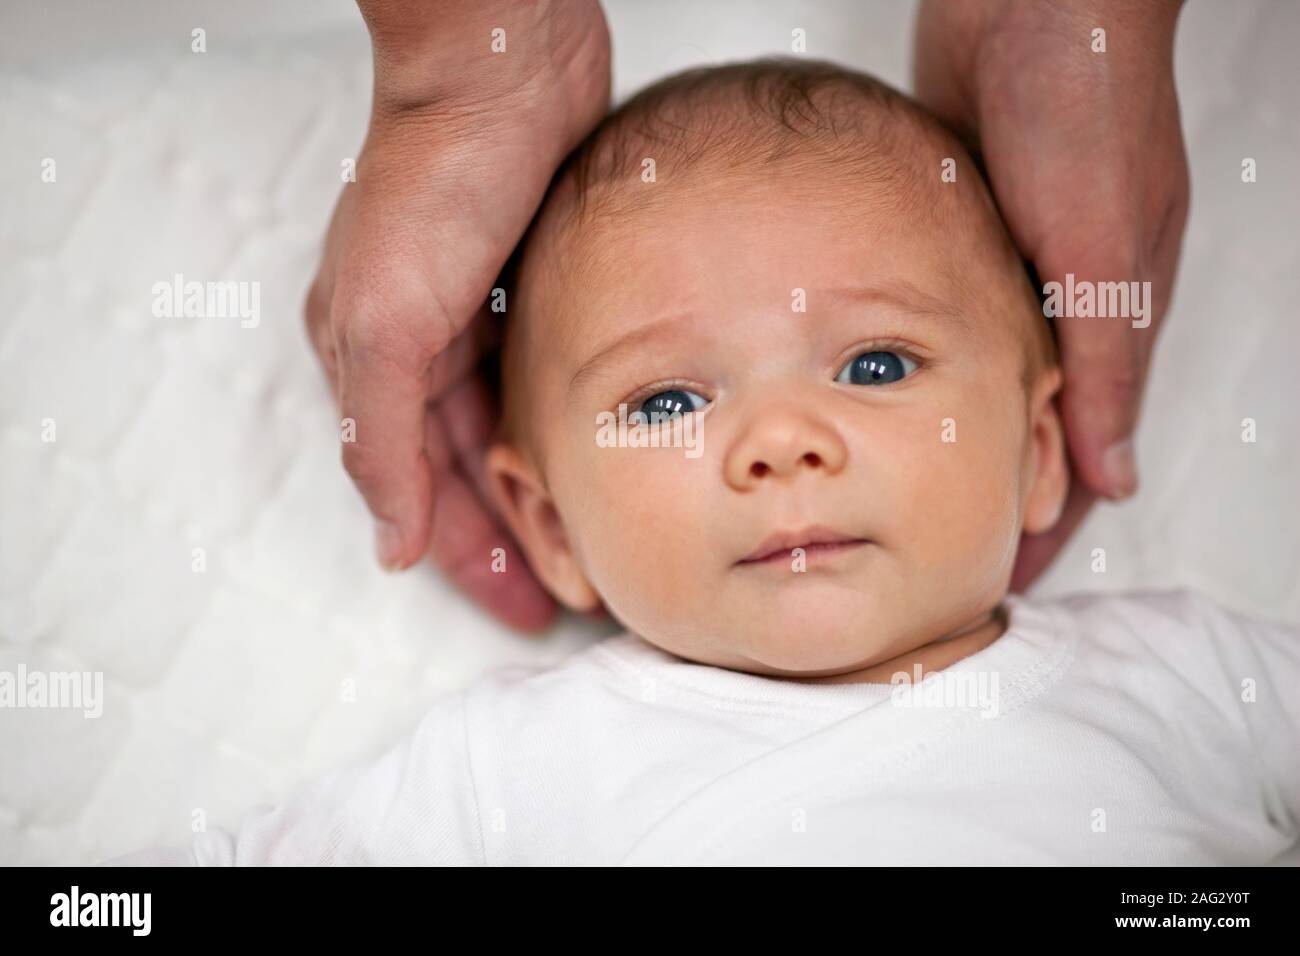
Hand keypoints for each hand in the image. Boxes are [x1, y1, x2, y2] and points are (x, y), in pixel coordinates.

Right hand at [305, 0, 610, 628]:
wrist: (503, 69)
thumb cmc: (434, 180)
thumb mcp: (386, 322)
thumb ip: (382, 438)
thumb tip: (388, 541)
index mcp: (370, 360)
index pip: (416, 487)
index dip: (464, 556)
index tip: (519, 606)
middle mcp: (418, 344)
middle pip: (463, 469)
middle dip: (507, 536)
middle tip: (562, 594)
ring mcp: (471, 315)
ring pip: (504, 430)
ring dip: (536, 487)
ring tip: (583, 541)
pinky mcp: (524, 285)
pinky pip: (538, 379)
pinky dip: (557, 424)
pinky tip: (589, 453)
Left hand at [913, 0, 1189, 589]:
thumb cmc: (1088, 103)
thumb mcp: (1105, 247)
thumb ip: (1104, 361)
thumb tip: (1113, 470)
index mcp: (1106, 313)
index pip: (1077, 443)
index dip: (1041, 513)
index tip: (998, 575)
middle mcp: (1053, 296)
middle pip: (1016, 419)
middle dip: (979, 485)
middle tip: (927, 549)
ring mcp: (1000, 260)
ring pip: (968, 372)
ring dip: (936, 427)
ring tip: (887, 491)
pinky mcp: (950, 222)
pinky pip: (929, 309)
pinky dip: (906, 357)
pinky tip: (862, 392)